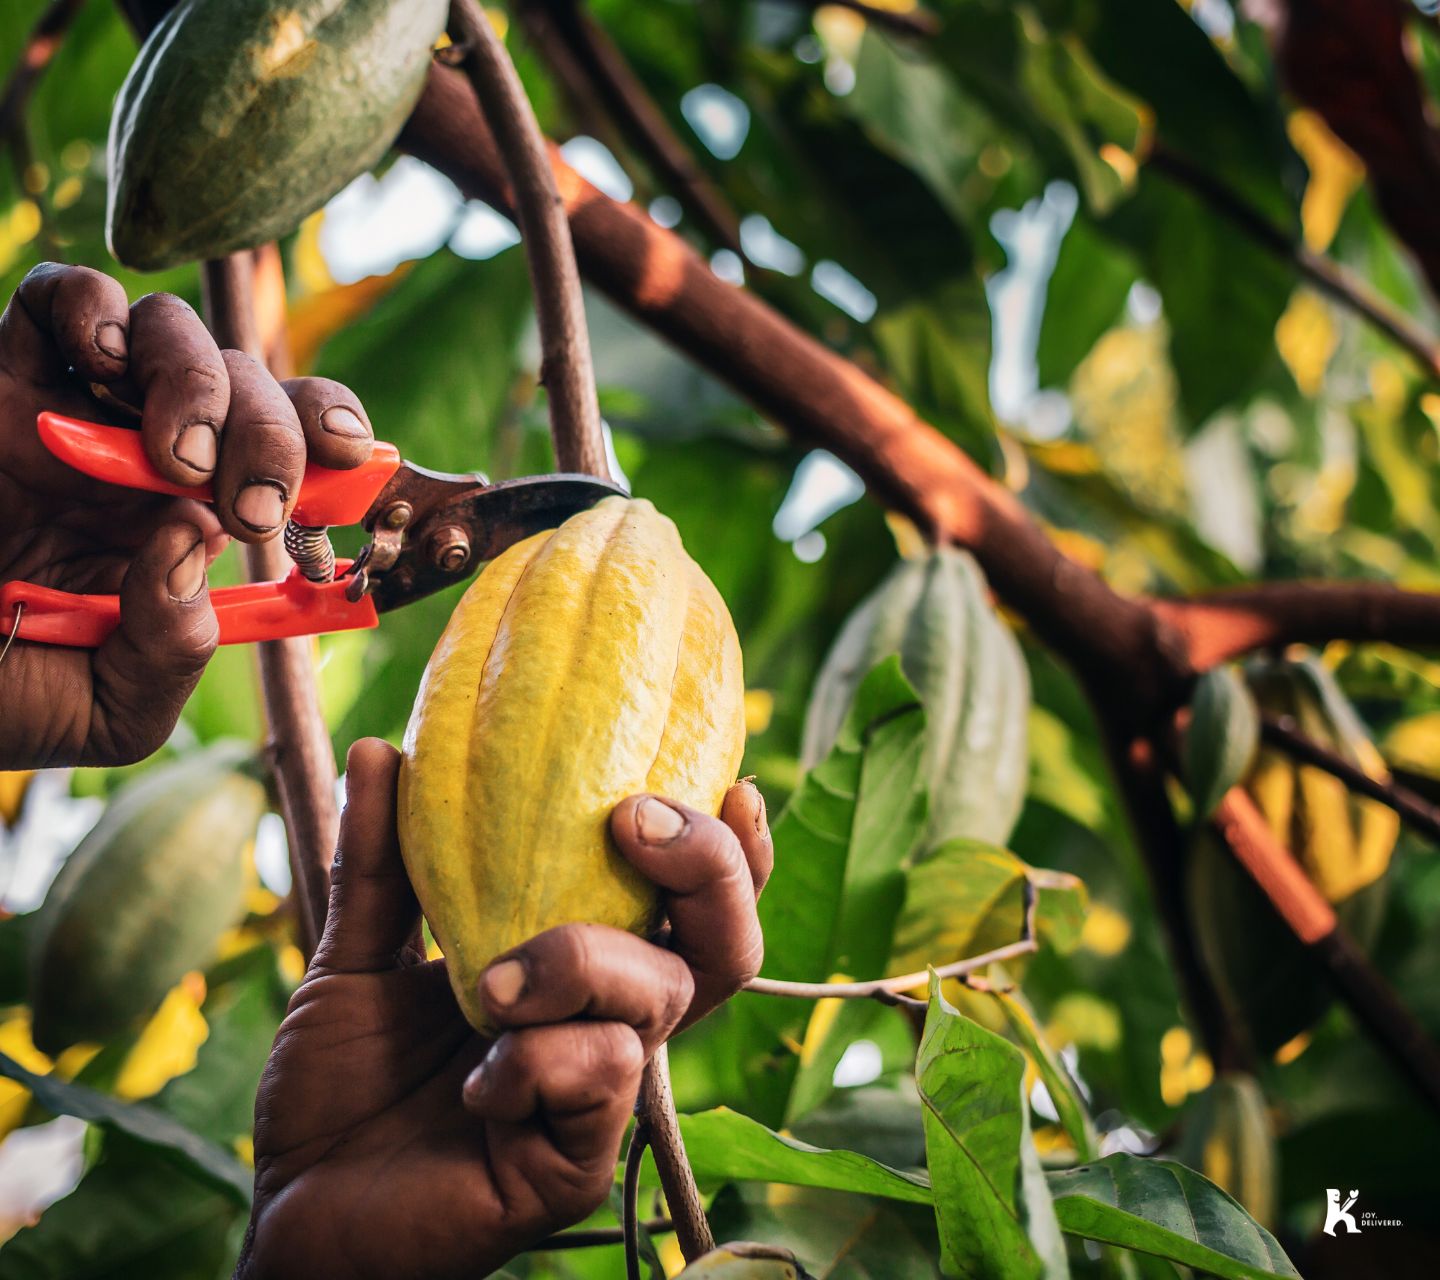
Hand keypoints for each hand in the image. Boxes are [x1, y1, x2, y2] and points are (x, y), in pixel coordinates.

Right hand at [0, 262, 374, 768]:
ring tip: (174, 459)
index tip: (357, 464)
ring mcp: (79, 412)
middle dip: (274, 436)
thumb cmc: (1, 695)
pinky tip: (101, 362)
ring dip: (199, 382)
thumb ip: (170, 650)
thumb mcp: (111, 709)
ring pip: (174, 333)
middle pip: (250, 388)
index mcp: (193, 525)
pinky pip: (58, 298)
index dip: (335, 442)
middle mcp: (148, 460)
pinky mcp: (1, 378)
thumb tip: (195, 540)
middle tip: (253, 507)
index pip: (293, 456)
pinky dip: (94, 308)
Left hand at [238, 740, 770, 1279]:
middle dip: (706, 869)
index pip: (689, 905)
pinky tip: (475, 1083)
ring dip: (580, 961)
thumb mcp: (357, 957)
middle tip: (631, 824)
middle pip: (725, 945)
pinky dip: (537, 1059)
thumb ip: (379, 862)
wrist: (295, 1209)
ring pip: (660, 996)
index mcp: (581, 971)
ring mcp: (601, 1094)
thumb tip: (381, 749)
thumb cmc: (342, 1088)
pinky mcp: (578, 1160)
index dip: (730, 849)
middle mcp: (608, 1025)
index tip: (724, 779)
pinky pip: (603, 1077)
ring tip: (490, 983)